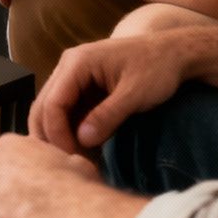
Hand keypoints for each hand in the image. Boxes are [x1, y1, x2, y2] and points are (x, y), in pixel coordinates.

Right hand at [30, 32, 189, 153]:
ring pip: (52, 112)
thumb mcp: (135, 93)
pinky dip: (72, 132)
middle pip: (43, 108)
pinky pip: (68, 113)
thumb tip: (82, 140)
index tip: (74, 158)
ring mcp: (73, 78)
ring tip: (80, 159)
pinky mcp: (82, 89)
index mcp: (77, 62)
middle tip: (71, 163)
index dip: (58, 134)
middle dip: (53, 137)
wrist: (174, 54)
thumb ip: (108, 115)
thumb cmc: (157, 67)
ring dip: (61, 136)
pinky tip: (86, 149)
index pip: (52, 104)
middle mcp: (68, 67)